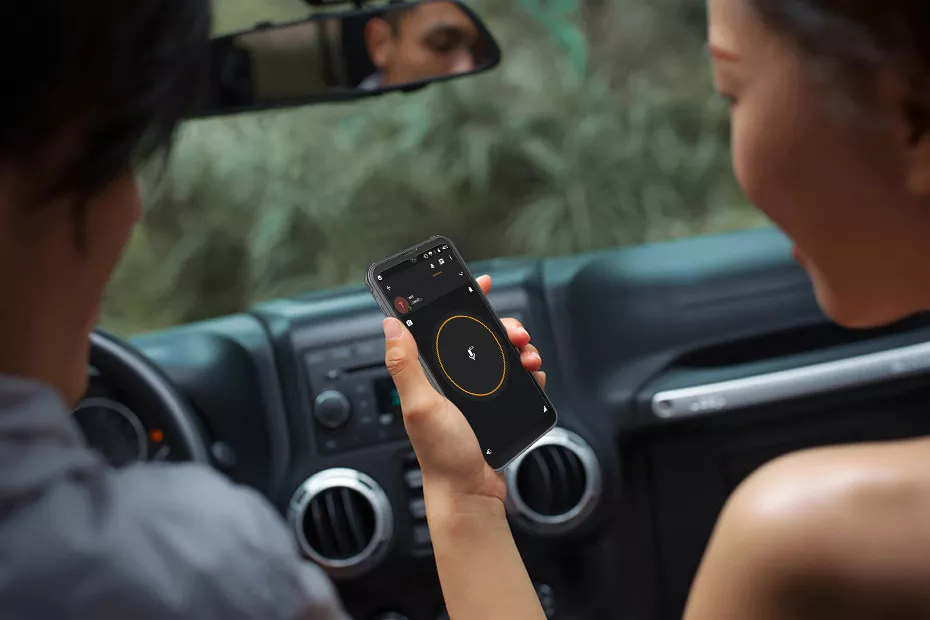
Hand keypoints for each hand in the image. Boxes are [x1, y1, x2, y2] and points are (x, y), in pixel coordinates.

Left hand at [383, 275, 545, 504]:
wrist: (471, 492)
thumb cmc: (442, 455)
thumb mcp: (420, 406)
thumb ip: (405, 365)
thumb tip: (391, 323)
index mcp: (433, 373)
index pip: (445, 326)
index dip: (462, 302)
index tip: (479, 284)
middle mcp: (455, 379)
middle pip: (483, 336)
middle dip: (502, 327)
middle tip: (514, 333)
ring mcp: (479, 392)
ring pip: (504, 355)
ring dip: (520, 348)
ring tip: (528, 355)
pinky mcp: (499, 405)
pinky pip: (519, 378)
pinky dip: (530, 372)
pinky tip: (533, 375)